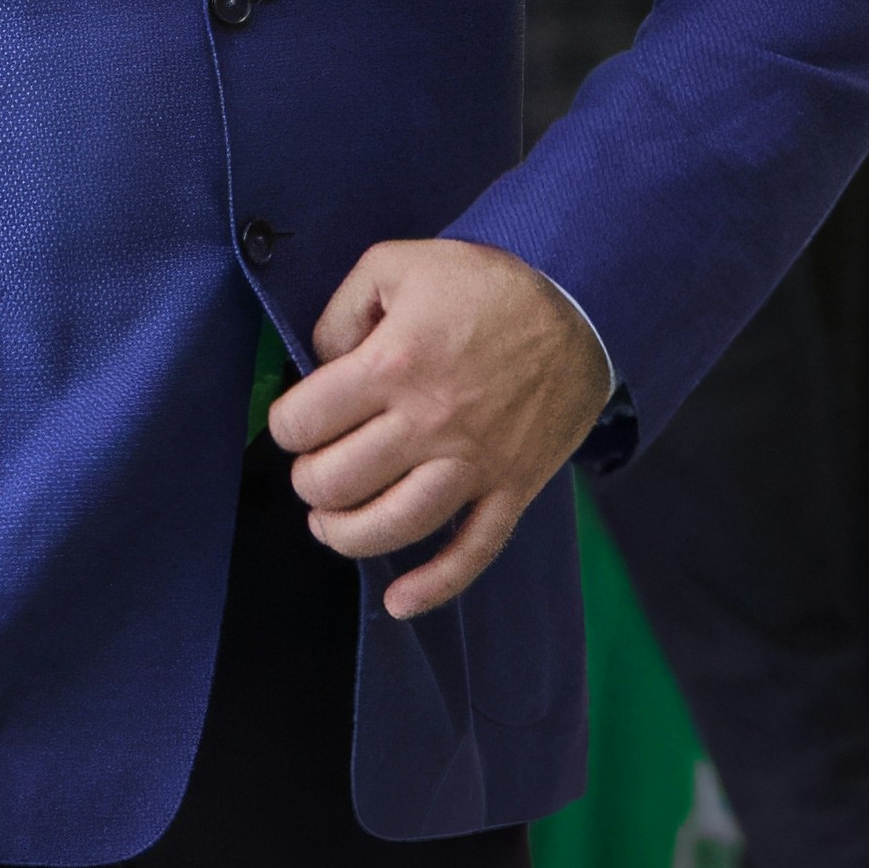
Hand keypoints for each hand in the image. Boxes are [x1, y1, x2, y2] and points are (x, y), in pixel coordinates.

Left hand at [272, 237, 614, 620]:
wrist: (582, 309)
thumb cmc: (485, 286)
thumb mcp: (397, 264)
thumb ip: (340, 310)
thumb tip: (318, 365)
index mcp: (394, 363)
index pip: (304, 422)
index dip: (286, 425)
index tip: (299, 419)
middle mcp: (430, 421)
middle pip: (335, 482)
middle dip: (309, 480)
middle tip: (316, 464)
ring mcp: (474, 463)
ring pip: (392, 527)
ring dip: (344, 534)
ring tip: (330, 521)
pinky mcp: (511, 488)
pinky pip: (473, 552)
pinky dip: (434, 587)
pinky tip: (398, 603)